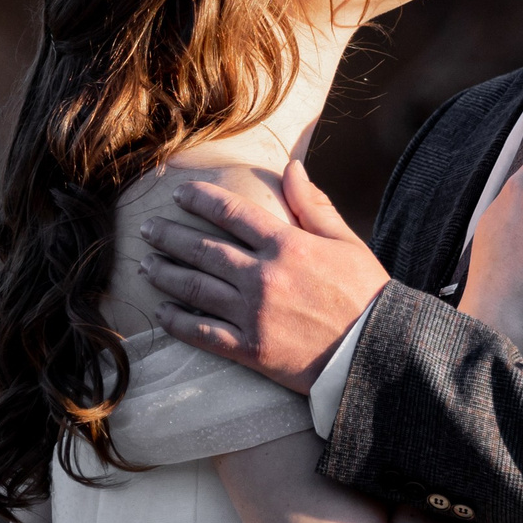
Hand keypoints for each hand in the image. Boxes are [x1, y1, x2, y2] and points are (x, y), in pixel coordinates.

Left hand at [140, 160, 387, 392]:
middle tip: (147, 229)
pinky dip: (178, 322)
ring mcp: (254, 314)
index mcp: (287, 245)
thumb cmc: (367, 294)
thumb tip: (291, 168)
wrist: (377, 354)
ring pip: (196, 288)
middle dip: (170, 236)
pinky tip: (162, 313)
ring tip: (146, 265)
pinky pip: (204, 334)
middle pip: (203, 249)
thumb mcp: (346, 241)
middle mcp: (264, 276)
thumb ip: (313, 205)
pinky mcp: (251, 349)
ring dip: (166, 274)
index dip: (200, 200)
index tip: (179, 194)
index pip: (232, 212)